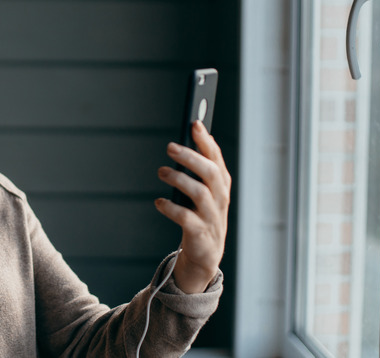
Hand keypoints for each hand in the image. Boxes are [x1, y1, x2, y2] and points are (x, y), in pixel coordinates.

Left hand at [155, 121, 230, 292]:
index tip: (194, 123)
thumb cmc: (200, 216)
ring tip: (162, 171)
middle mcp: (220, 199)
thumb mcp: (203, 192)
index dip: (206, 141)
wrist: (204, 255)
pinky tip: (158, 202)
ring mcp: (212, 217)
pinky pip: (186, 218)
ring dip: (179, 179)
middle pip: (210, 173)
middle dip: (191, 157)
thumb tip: (185, 141)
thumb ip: (198, 169)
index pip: (216, 159)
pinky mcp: (200, 234)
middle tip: (170, 147)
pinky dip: (171, 208)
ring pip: (200, 193)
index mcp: (221, 185)